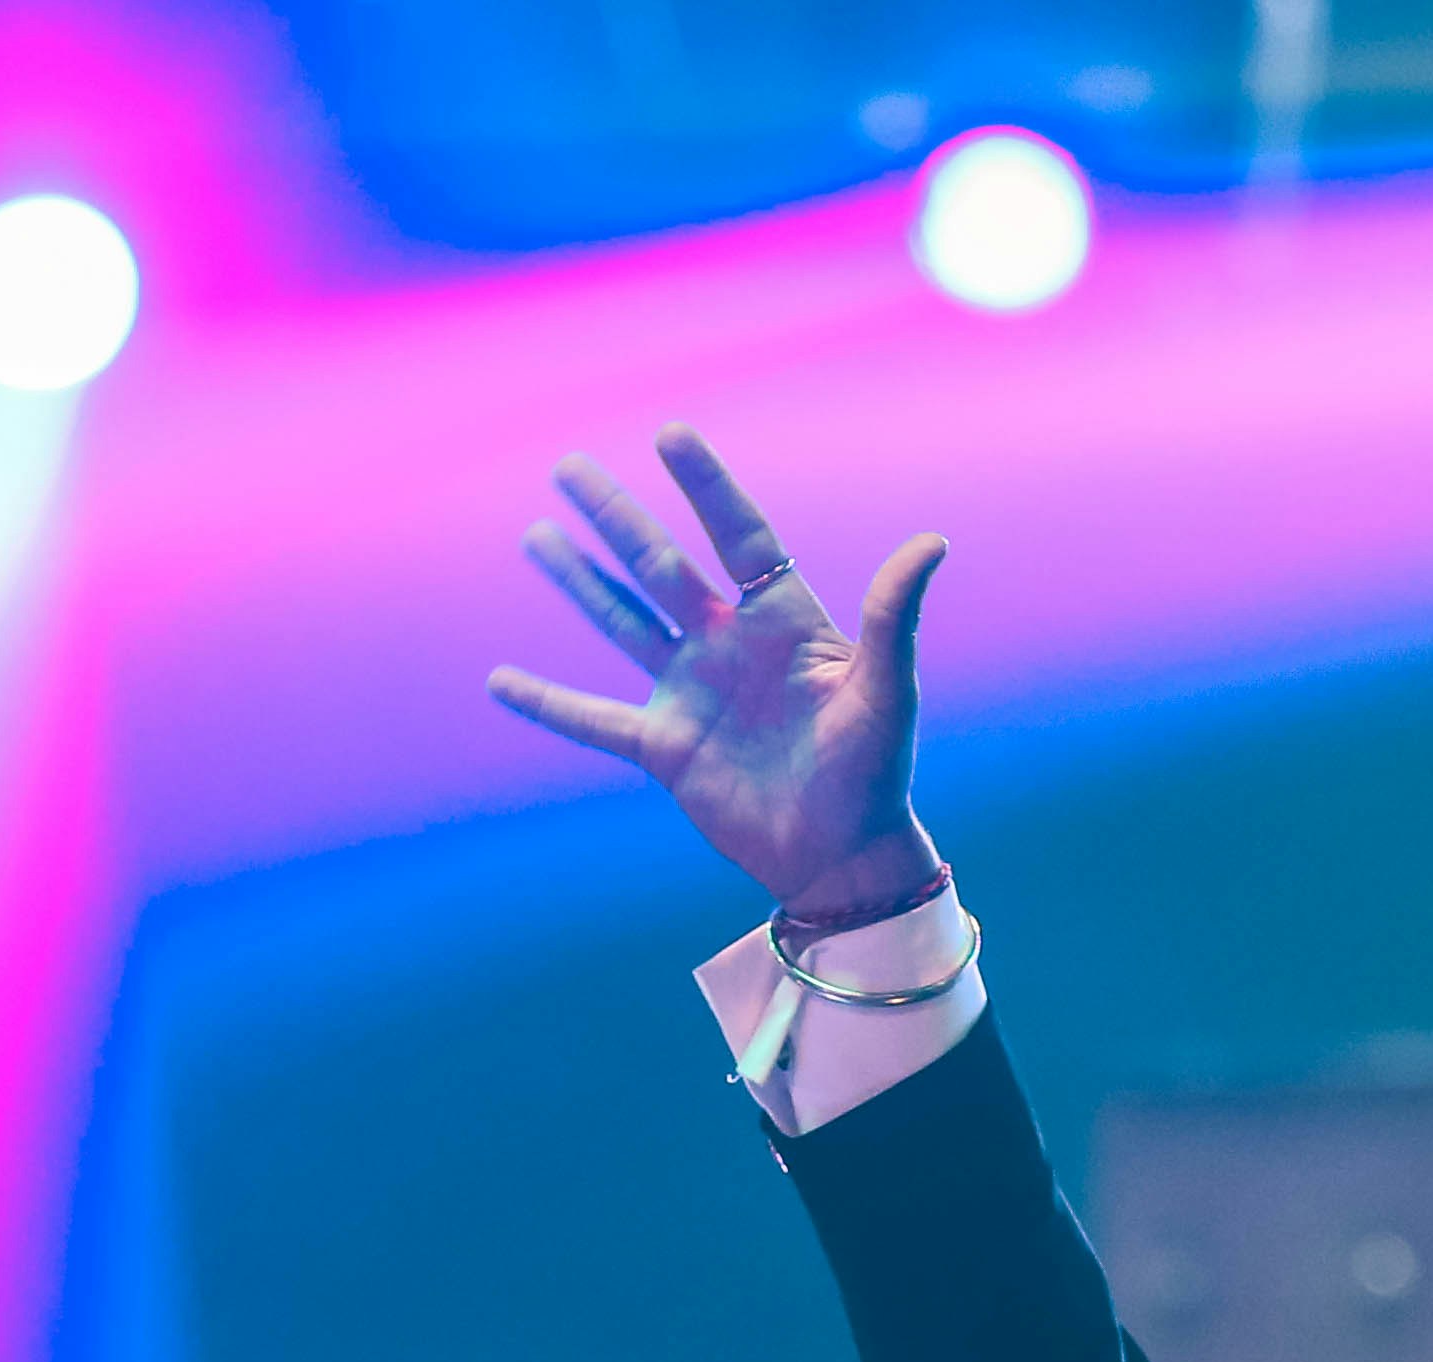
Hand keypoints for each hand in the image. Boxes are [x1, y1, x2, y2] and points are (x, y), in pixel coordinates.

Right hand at [487, 424, 949, 925]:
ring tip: (536, 535)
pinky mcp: (664, 748)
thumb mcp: (886, 690)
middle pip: (660, 566)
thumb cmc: (875, 771)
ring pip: (622, 623)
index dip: (705, 487)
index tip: (670, 434)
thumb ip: (893, 615)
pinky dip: (548, 702)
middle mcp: (728, 646)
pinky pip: (594, 719)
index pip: (739, 536)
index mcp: (782, 621)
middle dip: (616, 517)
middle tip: (570, 466)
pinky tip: (501, 680)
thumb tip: (932, 542)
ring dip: (579, 581)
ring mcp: (691, 693)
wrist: (843, 857)